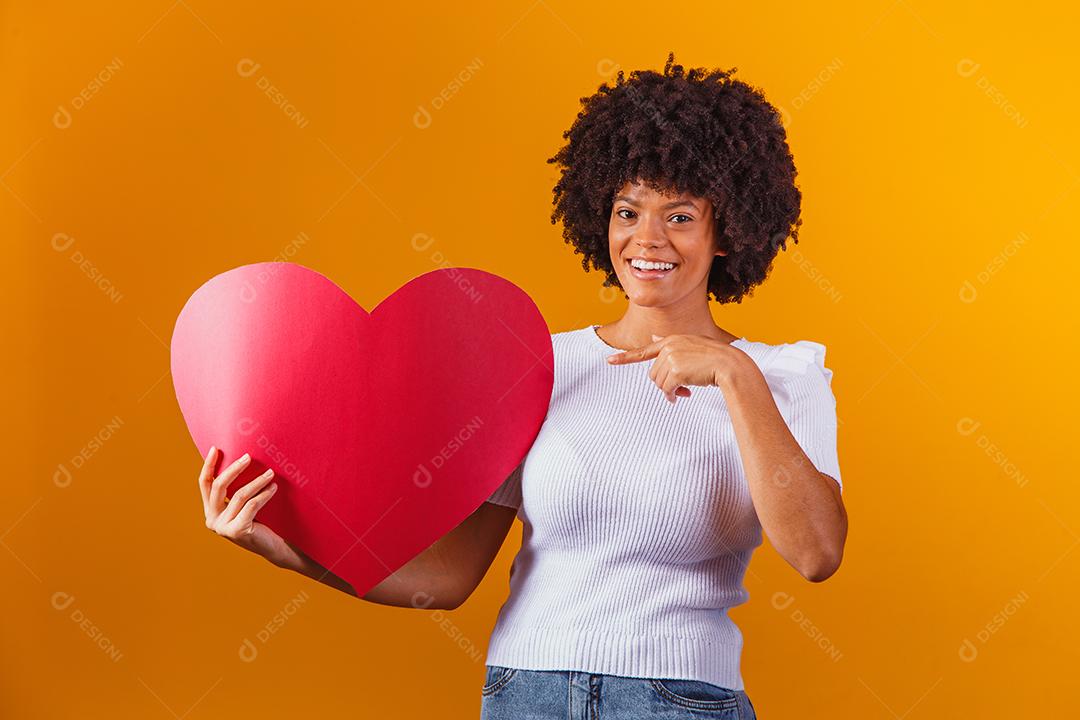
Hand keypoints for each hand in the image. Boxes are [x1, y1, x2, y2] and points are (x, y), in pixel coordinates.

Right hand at [199, 447, 295, 567]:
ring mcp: (223, 527)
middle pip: (219, 486)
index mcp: (210, 511)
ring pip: (239, 495)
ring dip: (257, 481)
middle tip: (249, 457)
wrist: (272, 546)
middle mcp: (212, 519)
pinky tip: (273, 488)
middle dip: (234, 468)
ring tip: (271, 473)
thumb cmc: (259, 520)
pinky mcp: (237, 531)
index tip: (215, 448)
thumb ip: (234, 489)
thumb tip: (240, 457)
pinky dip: (264, 494)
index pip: (205, 484)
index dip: (209, 465)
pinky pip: (251, 505)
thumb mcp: (243, 504)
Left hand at [605, 333, 741, 403]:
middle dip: (665, 384)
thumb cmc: (715, 359)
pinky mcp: (675, 370)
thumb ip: (672, 346)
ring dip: (671, 391)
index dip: (626, 357)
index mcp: (672, 340)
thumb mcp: (692, 346)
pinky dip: (673, 396)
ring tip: (685, 391)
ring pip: (659, 382)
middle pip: (653, 374)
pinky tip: (686, 395)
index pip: (645, 350)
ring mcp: (671, 357)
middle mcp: (668, 346)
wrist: (730, 365)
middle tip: (681, 390)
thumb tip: (653, 338)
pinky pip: (666, 389)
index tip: (609, 360)